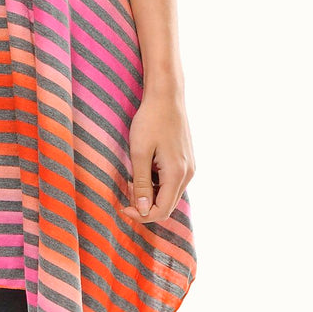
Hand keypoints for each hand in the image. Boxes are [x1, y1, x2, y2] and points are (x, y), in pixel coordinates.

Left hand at [120, 86, 195, 224]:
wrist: (166, 96)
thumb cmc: (150, 120)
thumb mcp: (140, 152)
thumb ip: (141, 183)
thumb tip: (144, 210)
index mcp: (177, 174)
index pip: (162, 211)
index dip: (141, 215)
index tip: (123, 207)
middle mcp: (188, 174)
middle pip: (167, 205)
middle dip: (145, 205)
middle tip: (125, 192)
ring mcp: (189, 167)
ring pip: (169, 194)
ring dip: (150, 193)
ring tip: (131, 178)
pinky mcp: (186, 160)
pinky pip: (171, 181)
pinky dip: (156, 183)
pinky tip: (142, 168)